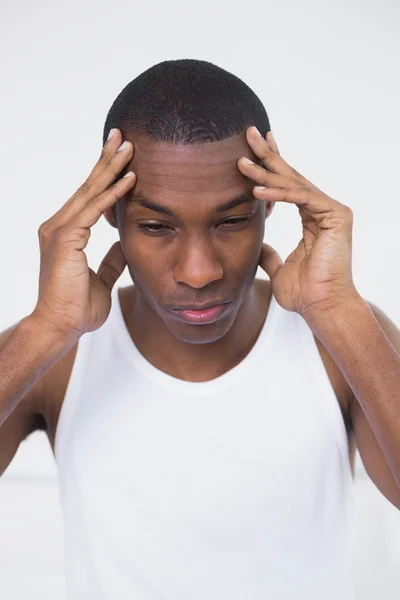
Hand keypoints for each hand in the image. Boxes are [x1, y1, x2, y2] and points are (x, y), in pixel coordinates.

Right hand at [32, 129, 136, 341]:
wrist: (61, 327)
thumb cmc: (77, 308)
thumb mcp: (101, 278)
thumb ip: (110, 259)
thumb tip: (123, 246)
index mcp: (67, 233)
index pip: (89, 197)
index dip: (105, 176)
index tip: (122, 157)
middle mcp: (59, 225)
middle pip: (88, 186)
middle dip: (107, 160)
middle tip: (122, 136)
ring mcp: (59, 230)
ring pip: (90, 191)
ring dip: (111, 168)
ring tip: (130, 147)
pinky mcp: (65, 239)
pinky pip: (93, 210)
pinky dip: (112, 194)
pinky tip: (129, 179)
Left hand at [237, 126, 359, 319]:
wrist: (322, 308)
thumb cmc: (305, 293)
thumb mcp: (279, 270)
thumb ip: (269, 256)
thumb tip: (258, 247)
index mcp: (311, 219)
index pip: (288, 186)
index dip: (270, 167)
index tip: (253, 150)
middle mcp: (322, 210)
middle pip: (290, 176)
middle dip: (268, 155)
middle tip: (248, 133)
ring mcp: (330, 211)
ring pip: (292, 185)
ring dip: (265, 173)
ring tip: (241, 162)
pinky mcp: (335, 215)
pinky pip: (301, 198)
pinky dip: (278, 194)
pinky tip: (255, 191)